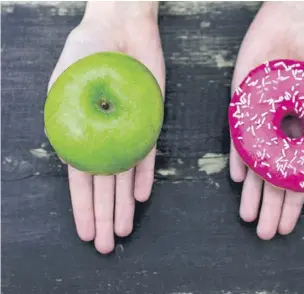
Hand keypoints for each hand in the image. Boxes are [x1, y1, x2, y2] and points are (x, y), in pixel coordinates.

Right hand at [46, 2, 164, 253]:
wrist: (120, 27)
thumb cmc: (86, 50)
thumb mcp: (64, 83)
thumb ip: (65, 118)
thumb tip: (65, 156)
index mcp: (80, 133)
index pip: (80, 179)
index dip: (82, 207)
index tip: (85, 232)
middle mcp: (105, 137)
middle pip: (104, 185)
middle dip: (104, 216)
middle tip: (106, 245)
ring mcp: (128, 132)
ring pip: (125, 176)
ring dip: (123, 204)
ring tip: (123, 230)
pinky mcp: (149, 122)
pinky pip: (148, 154)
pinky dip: (145, 175)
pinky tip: (140, 196)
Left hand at [230, 1, 303, 239]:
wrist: (295, 16)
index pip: (299, 174)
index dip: (295, 201)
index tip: (289, 225)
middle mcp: (283, 130)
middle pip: (275, 176)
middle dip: (271, 206)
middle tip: (265, 232)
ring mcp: (261, 119)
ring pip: (256, 162)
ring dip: (253, 191)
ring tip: (249, 217)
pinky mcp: (242, 104)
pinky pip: (238, 136)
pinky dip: (238, 157)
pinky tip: (239, 179)